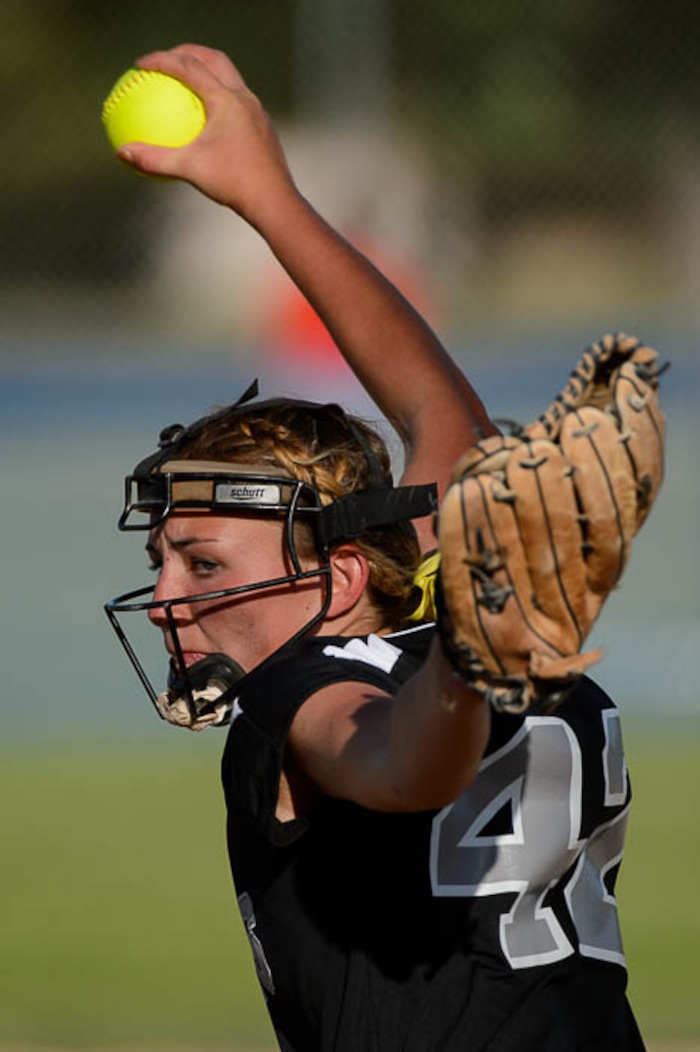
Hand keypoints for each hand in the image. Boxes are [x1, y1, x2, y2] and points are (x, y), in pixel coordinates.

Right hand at [117, 44, 296, 221]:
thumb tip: (122, 154)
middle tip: (166, 59)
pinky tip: (207, 117)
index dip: (161, 60)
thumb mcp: (189, 169)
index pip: (188, 67)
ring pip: (230, 77)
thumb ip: (154, 159)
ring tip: (187, 81)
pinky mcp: (263, 126)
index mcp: (226, 99)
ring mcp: (257, 111)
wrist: (274, 201)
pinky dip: (219, 96)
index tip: (140, 63)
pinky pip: (238, 101)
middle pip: (214, 59)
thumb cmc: (234, 183)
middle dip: (187, 52)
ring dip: (208, 71)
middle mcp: (244, 98)